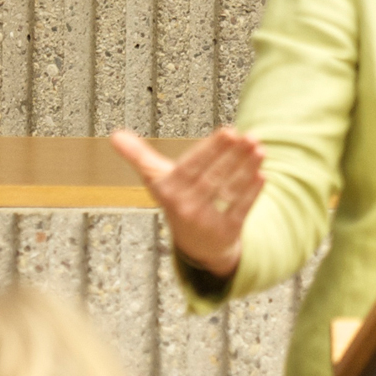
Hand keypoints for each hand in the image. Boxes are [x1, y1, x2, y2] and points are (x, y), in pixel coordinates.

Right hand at [109, 126, 264, 276]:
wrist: (196, 245)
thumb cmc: (177, 200)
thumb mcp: (156, 180)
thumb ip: (139, 157)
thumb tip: (114, 135)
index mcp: (169, 191)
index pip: (193, 166)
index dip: (211, 149)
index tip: (229, 131)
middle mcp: (185, 208)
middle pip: (213, 177)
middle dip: (233, 156)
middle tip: (249, 136)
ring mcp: (206, 222)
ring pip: (229, 191)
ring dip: (246, 170)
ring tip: (259, 149)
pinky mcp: (226, 233)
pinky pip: (240, 210)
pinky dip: (252, 193)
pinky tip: (261, 174)